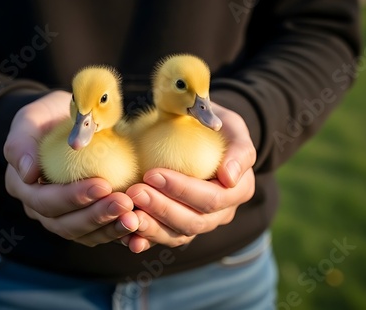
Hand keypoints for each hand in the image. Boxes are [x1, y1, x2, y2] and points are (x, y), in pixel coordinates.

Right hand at [3, 91, 138, 246]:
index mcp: (23, 186)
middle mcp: (41, 209)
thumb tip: (28, 173)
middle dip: (96, 216)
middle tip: (124, 203)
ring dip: (110, 228)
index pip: (45, 201)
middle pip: (65, 224)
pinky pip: (101, 232)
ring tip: (135, 217)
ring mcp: (64, 217)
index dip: (73, 197)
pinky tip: (140, 224)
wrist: (70, 123)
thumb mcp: (31, 118)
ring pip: (85, 234)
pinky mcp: (86, 219)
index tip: (102, 185)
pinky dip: (119, 232)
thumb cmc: (49, 116)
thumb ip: (21, 142)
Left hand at [122, 104, 255, 252]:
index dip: (182, 190)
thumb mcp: (233, 126)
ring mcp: (201, 222)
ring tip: (127, 214)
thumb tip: (229, 177)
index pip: (212, 198)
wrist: (202, 133)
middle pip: (194, 222)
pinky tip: (126, 237)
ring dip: (151, 227)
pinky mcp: (179, 227)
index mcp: (239, 190)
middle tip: (134, 192)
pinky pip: (163, 238)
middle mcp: (222, 212)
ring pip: (177, 235)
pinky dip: (145, 239)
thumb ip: (238, 149)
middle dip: (161, 208)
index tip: (153, 174)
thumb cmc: (215, 126)